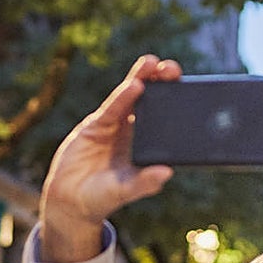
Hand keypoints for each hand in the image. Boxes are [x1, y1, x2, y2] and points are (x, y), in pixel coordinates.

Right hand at [38, 55, 182, 262]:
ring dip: (142, 78)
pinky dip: (122, 97)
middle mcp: (136, 131)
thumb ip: (145, 183)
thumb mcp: (126, 190)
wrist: (71, 200)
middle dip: (163, 82)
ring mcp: (116, 125)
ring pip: (132, 96)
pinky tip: (134, 86)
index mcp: (149, 145)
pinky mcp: (97, 124)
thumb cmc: (104, 196)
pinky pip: (112, 107)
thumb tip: (166, 173)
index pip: (167, 119)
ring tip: (154, 63)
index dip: (177, 102)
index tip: (190, 89)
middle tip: (174, 69)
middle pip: (153, 101)